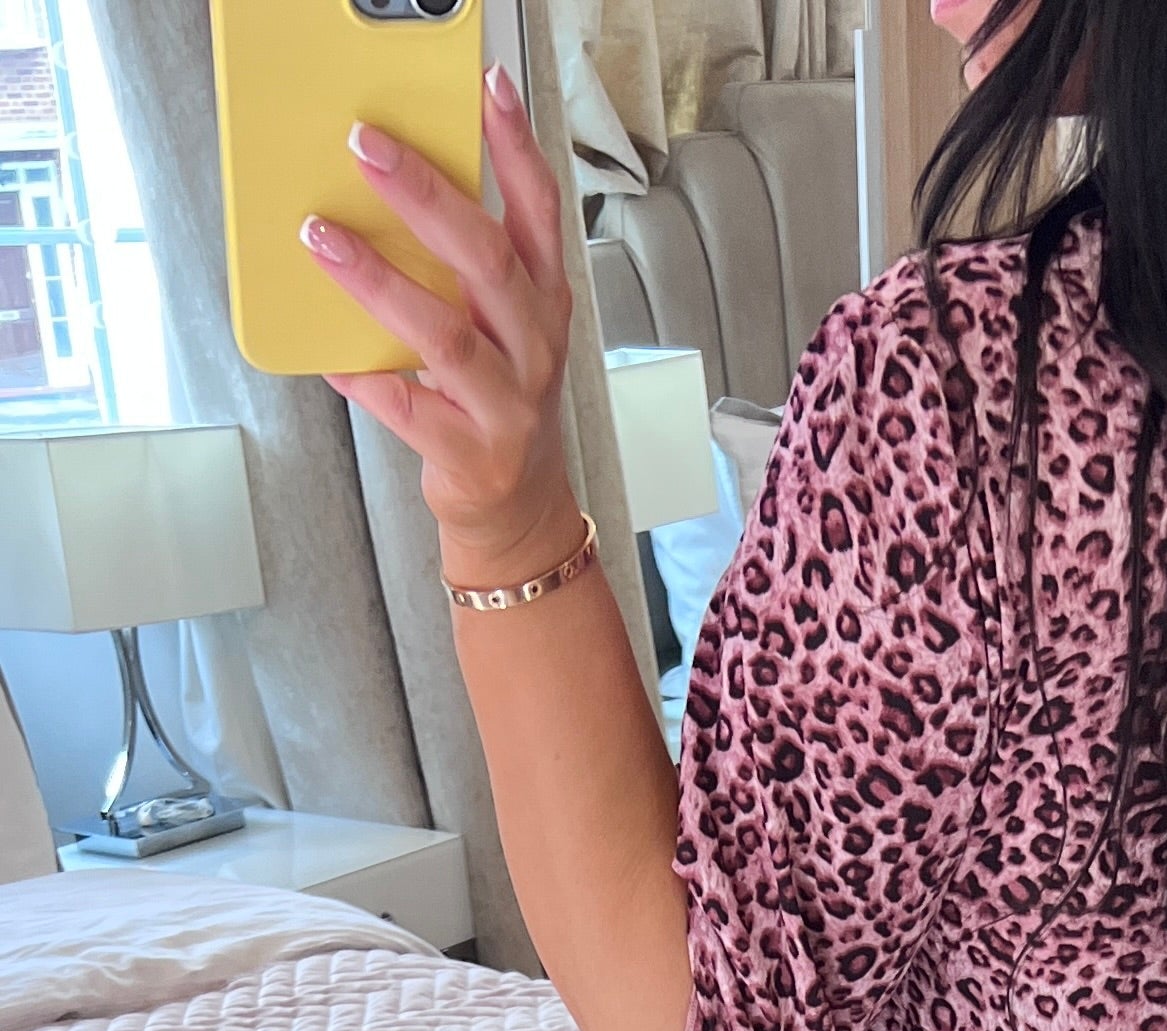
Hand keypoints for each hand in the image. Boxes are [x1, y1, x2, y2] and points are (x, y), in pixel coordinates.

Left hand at [308, 71, 578, 592]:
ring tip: (323, 237)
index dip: (516, 146)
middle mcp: (535, 345)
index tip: (486, 87)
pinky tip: (330, 355)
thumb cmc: (497, 401)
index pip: (540, 208)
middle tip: (365, 146)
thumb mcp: (500, 324)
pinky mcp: (473, 454)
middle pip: (485, 258)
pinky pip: (408, 409)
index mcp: (543, 299)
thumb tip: (388, 188)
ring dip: (377, 281)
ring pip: (444, 335)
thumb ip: (464, 266)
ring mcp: (508, 404)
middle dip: (423, 195)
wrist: (517, 508)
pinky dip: (365, 380)